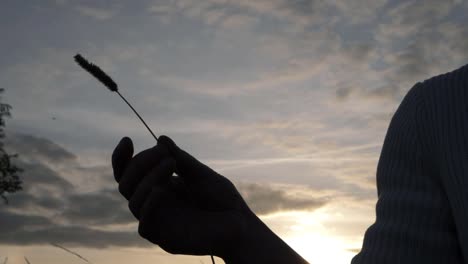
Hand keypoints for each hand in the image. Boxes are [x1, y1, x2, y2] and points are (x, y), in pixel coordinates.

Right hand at [111, 135, 251, 258]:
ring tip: (170, 163)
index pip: (129, 174)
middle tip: (163, 154)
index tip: (127, 139)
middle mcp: (154, 204)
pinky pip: (145, 225)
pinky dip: (149, 205)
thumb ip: (180, 158)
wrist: (241, 226)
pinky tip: (160, 191)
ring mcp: (158, 221)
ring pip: (133, 202)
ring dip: (148, 178)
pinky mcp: (165, 239)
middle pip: (127, 184)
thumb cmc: (223, 200)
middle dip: (139, 164)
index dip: (122, 158)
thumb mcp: (200, 174)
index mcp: (160, 186)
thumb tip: (160, 139)